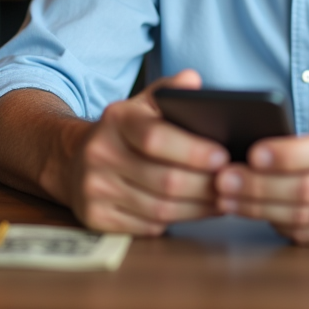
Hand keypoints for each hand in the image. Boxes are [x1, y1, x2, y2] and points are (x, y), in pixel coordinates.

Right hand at [65, 69, 229, 235]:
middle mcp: (100, 153)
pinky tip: (200, 212)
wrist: (74, 161)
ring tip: (225, 199)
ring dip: (199, 208)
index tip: (224, 156)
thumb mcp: (142, 105)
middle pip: (164, 180)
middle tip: (234, 184)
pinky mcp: (96, 218)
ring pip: (160, 209)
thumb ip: (169, 92)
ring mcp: (95, 189)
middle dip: (206, 185)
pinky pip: (148, 227)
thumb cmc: (124, 133)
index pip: (155, 137)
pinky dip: (179, 222)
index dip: (193, 151)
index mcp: (116, 119)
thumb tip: (193, 81)